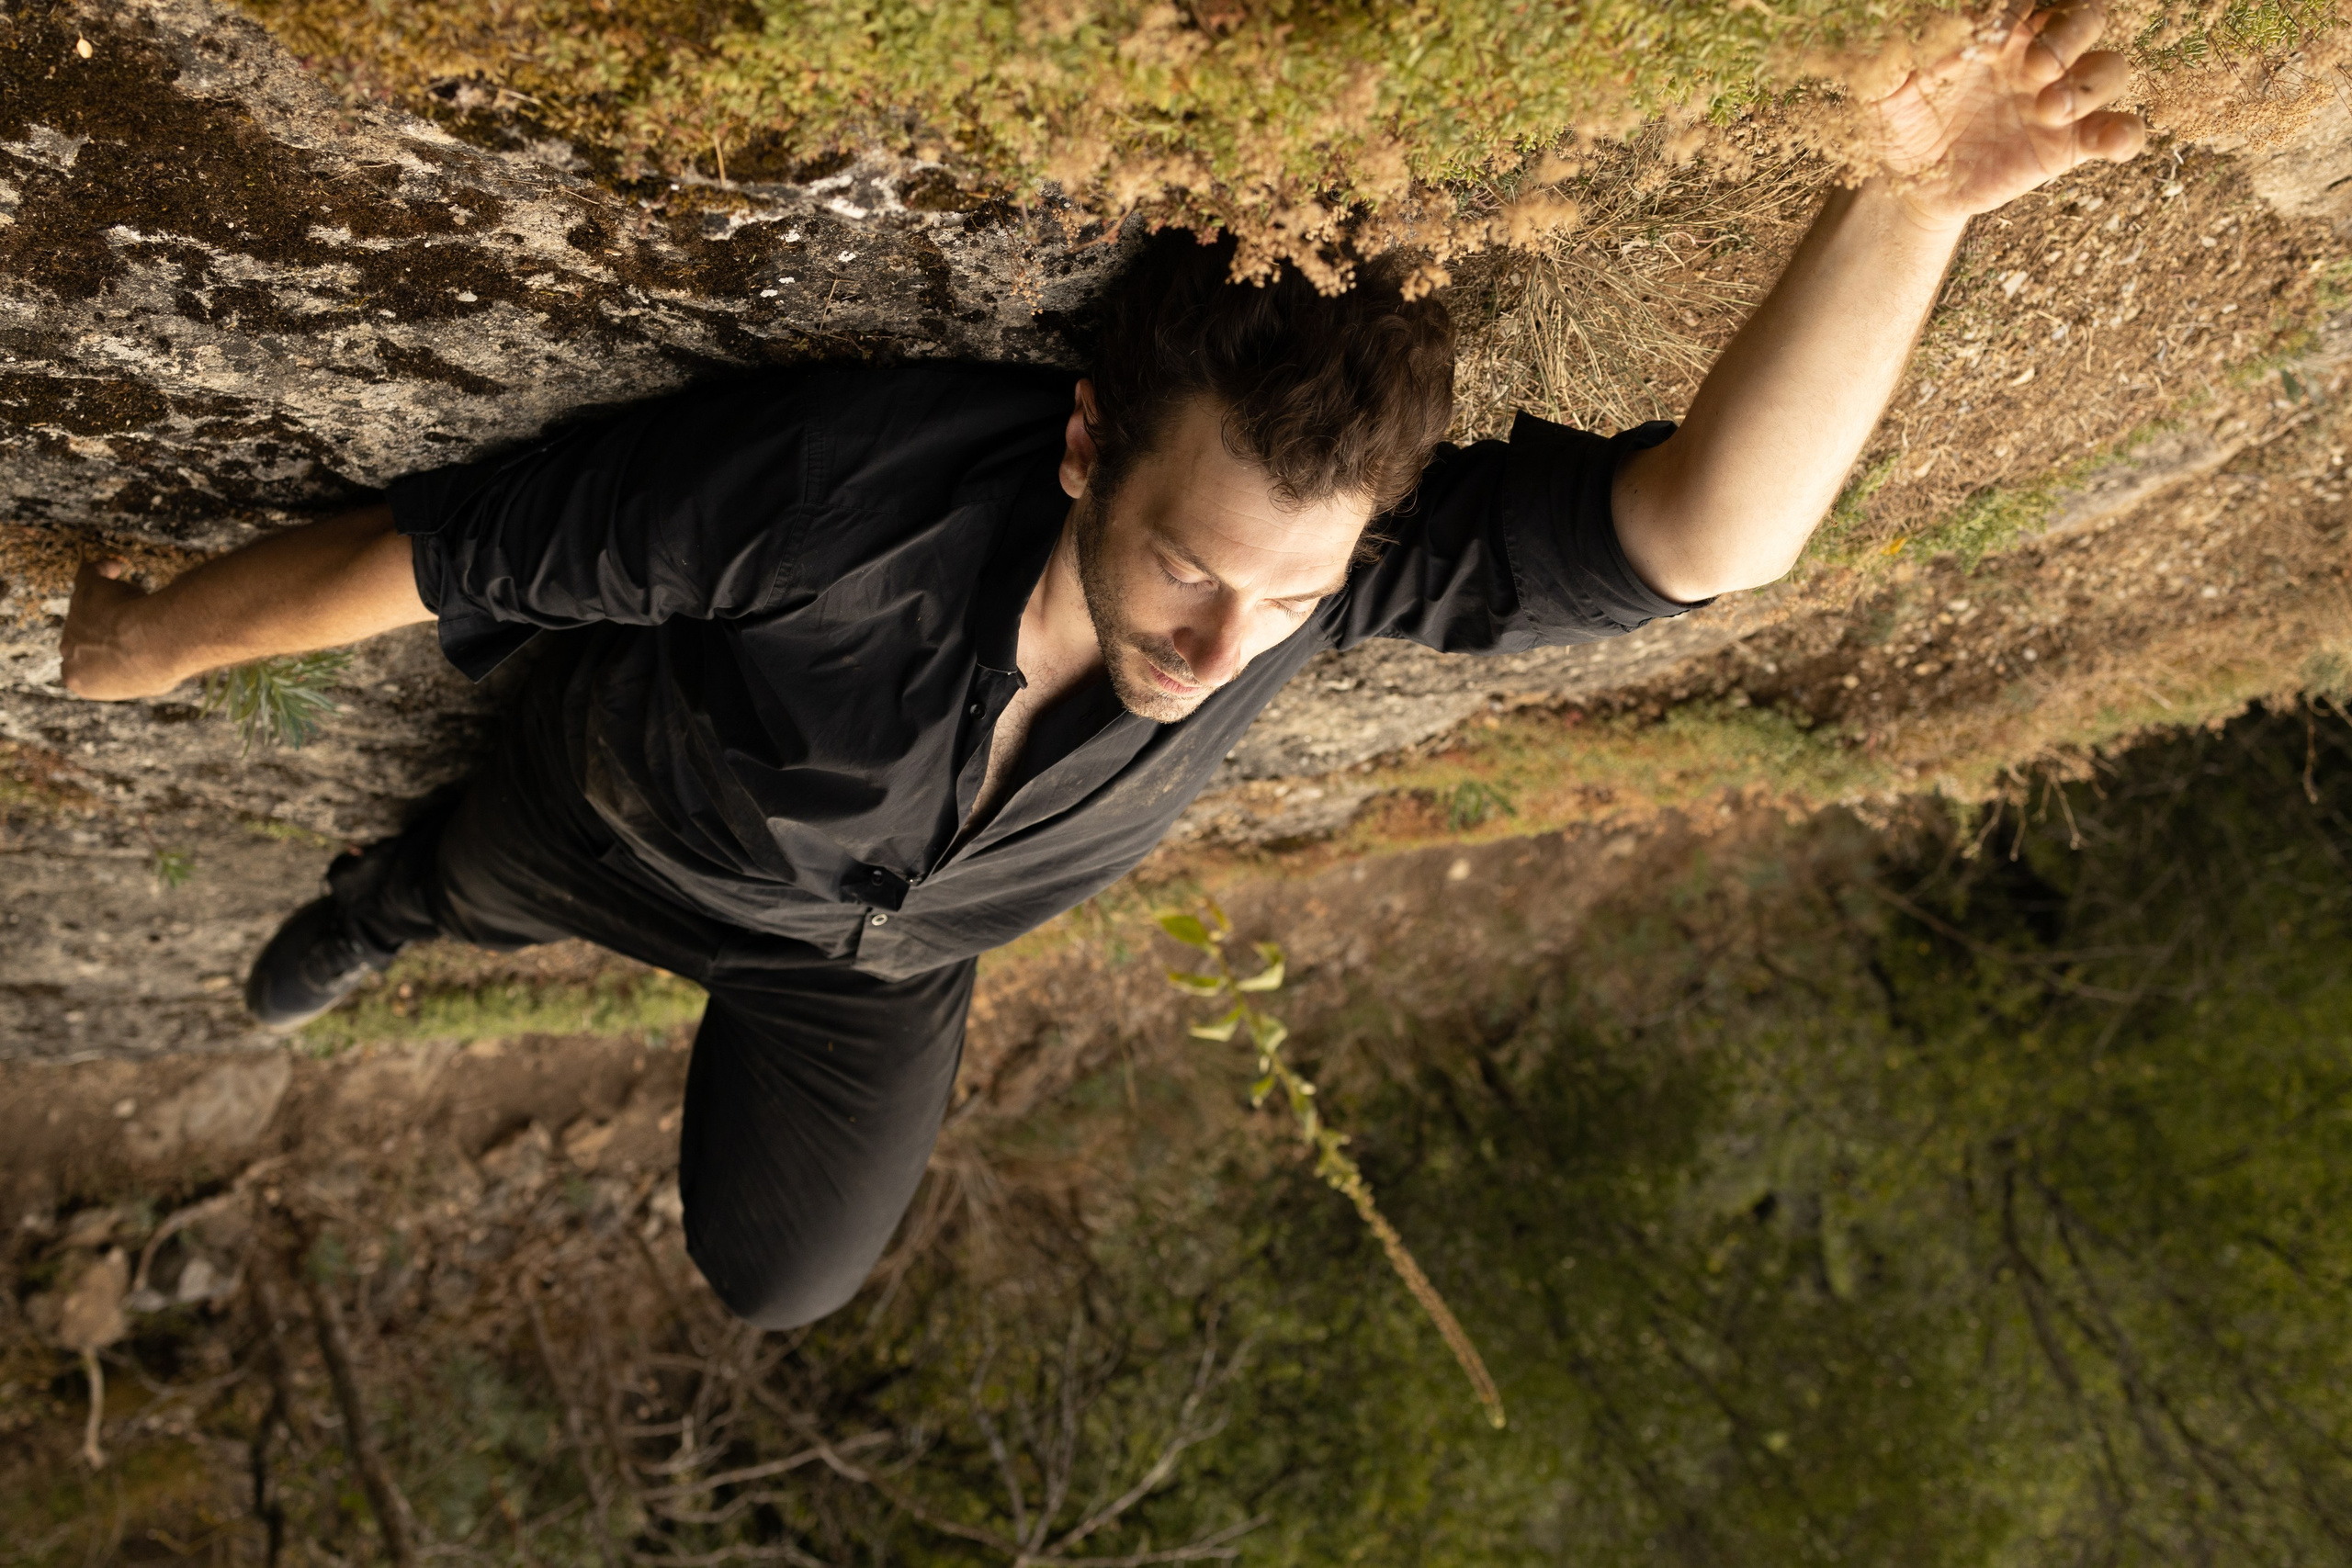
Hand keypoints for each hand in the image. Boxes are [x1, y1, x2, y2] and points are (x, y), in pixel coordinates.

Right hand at [60, 558, 180, 699]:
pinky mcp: (85, 592)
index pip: (86, 667)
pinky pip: (89, 575)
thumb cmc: (158, 666)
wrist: (153, 642)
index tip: (126, 651)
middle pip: (83, 637)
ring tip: (140, 604)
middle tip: (135, 628)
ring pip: (90, 607)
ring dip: (112, 604)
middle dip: (107, 632)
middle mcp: (68, 649)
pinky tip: (116, 567)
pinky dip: (102, 570)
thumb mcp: (149, 683)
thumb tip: (151, 668)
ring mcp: (73, 618)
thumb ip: (137, 674)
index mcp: (79, 679)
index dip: (107, 658)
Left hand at [1862, 2, 2146, 230]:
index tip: (2001, 28)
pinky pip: (2119, 130)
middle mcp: (2038, 54)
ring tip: (2049, 111)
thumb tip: (1895, 26)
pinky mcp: (2070, 144)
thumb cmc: (1900, 121)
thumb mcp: (1884, 89)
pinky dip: (2125, 134)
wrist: (1910, 184)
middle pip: (2085, 17)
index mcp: (1999, 28)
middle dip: (2071, 33)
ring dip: (2091, 83)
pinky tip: (2110, 144)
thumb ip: (1891, 58)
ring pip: (2109, 68)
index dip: (2027, 4)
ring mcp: (2059, 98)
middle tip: (2036, 66)